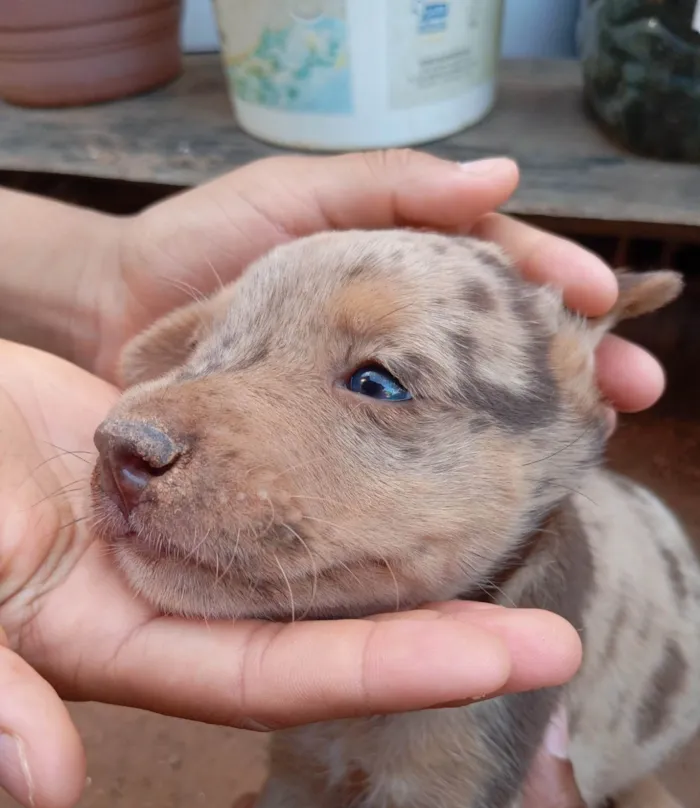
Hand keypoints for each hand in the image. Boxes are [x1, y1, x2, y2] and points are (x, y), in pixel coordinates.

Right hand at [0, 339, 579, 807]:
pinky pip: (290, 485)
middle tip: (550, 632)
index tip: (499, 660)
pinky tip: (411, 467)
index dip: (387, 671)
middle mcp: (181, 603)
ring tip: (505, 543)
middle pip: (325, 629)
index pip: (279, 678)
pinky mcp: (200, 472)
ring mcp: (196, 537)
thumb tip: (48, 783)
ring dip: (403, 556)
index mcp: (133, 646)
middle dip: (436, 634)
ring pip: (317, 555)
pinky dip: (350, 483)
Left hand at [106, 152, 661, 419]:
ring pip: (471, 407)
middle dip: (574, 364)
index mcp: (398, 268)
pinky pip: (406, 456)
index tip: (609, 304)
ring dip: (538, 422)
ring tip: (597, 437)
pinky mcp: (331, 444)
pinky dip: (459, 464)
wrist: (119, 311)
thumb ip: (390, 185)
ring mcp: (367, 394)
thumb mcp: (295, 192)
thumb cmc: (201, 242)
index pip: (500, 271)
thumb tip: (502, 178)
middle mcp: (394, 338)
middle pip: (504, 348)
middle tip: (634, 389)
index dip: (559, 282)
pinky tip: (505, 482)